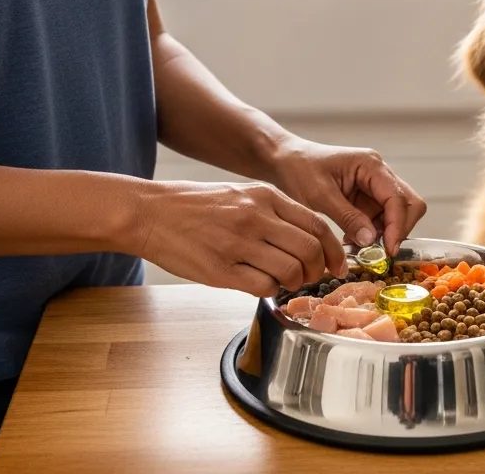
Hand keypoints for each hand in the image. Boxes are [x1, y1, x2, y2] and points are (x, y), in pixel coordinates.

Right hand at [131, 180, 346, 296]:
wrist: (149, 212)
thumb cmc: (194, 205)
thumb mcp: (240, 193)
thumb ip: (273, 211)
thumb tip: (306, 238)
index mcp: (264, 196)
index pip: (317, 225)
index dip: (333, 250)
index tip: (336, 265)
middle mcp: (255, 218)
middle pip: (309, 251)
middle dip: (317, 271)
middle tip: (310, 278)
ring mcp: (238, 244)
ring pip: (290, 272)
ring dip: (293, 283)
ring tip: (282, 282)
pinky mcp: (221, 270)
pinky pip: (263, 287)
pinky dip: (269, 291)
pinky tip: (260, 284)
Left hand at [268, 138, 426, 254]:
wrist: (284, 161)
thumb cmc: (298, 169)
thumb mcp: (320, 195)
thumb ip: (347, 217)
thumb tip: (371, 240)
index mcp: (370, 165)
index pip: (398, 198)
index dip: (397, 226)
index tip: (389, 250)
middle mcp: (378, 173)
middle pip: (408, 203)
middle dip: (398, 229)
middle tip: (382, 252)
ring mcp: (374, 185)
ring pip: (397, 213)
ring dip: (384, 233)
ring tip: (359, 246)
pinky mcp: (366, 197)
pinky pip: (380, 218)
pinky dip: (372, 232)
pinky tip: (352, 238)